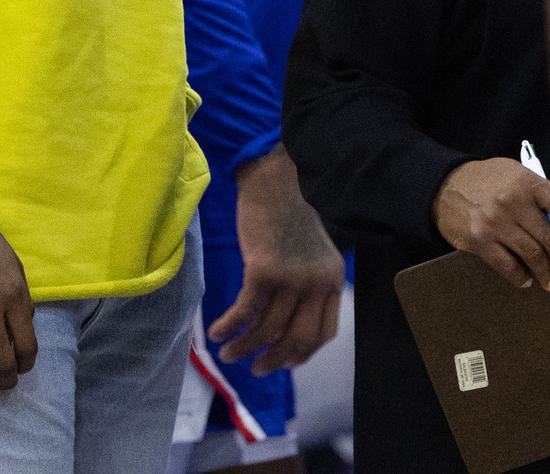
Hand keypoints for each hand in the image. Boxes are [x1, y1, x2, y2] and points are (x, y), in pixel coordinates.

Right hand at [209, 146, 345, 373]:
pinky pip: (245, 312)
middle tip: (256, 369)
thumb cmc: (289, 210)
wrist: (274, 180)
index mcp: (333, 279)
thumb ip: (310, 281)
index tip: (284, 362)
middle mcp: (316, 284)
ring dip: (245, 348)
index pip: (324, 332)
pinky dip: (230, 327)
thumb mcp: (313, 249)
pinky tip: (217, 332)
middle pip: (297, 339)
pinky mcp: (263, 272)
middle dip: (274, 360)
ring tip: (227, 355)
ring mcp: (291, 280)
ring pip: (267, 330)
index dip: (302, 353)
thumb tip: (288, 317)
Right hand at [432, 159, 549, 290]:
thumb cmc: (488, 181)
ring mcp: (495, 221)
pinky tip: (527, 280)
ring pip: (532, 255)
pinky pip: (508, 266)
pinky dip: (521, 277)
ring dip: (547, 273)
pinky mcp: (479, 239)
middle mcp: (512, 201)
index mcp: (526, 182)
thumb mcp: (515, 176)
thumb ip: (539, 197)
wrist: (444, 184)